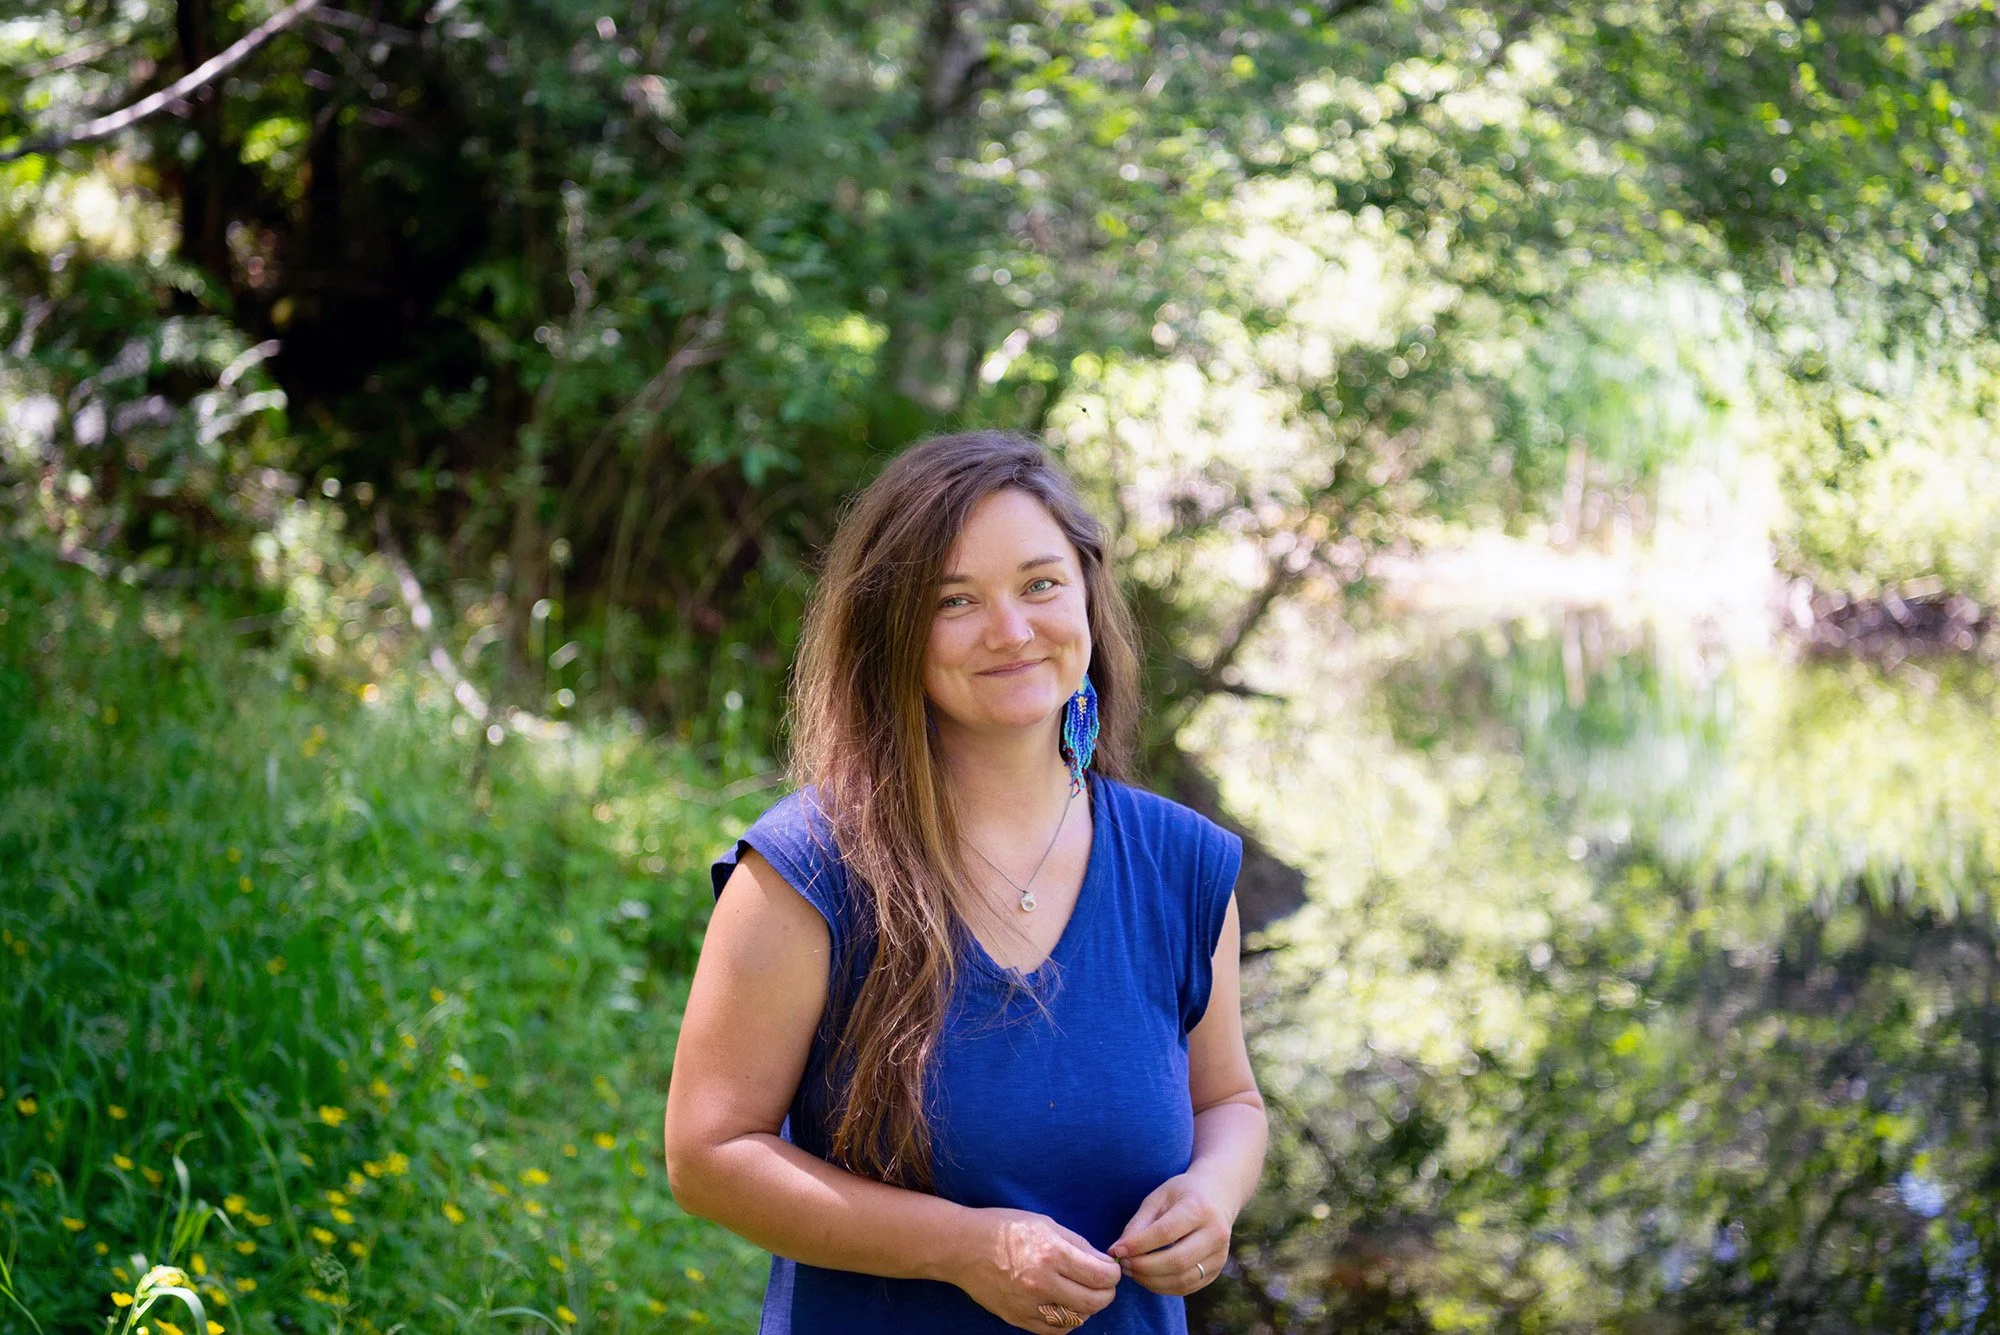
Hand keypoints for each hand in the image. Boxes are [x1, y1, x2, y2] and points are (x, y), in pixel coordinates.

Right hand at [951, 1207, 1122, 1330]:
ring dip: (1087, 1307)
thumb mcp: (1045, 1223)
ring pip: (1077, 1319)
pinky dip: (1067, 1320)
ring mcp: (1029, 1305)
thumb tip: (1103, 1262)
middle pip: (1094, 1302)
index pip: (1101, 1276)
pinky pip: (1055, 1330)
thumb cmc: (1003, 1228)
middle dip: (1106, 1293)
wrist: (962, 1247)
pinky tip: (1064, 1305)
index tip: (1110, 1269)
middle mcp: (1042, 1283)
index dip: (1113, 1274)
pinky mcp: (1018, 1318)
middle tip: (1102, 1283)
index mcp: (1052, 1254)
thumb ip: (1078, 1244)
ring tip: (1081, 1292)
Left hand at [1108, 1174, 1229, 1296]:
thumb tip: (1117, 1251)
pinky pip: (1186, 1288)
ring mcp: (1219, 1255)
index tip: (1116, 1250)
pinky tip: (1147, 1277)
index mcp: (1199, 1208)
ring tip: (1132, 1271)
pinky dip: (1162, 1287)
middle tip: (1123, 1264)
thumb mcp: (1158, 1198)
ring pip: (1181, 1280)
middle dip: (1143, 1267)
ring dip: (1150, 1281)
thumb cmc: (1182, 1195)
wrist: (1217, 1197)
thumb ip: (1138, 1224)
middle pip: (1176, 1261)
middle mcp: (1215, 1233)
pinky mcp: (1216, 1271)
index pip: (1166, 1233)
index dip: (1138, 1245)